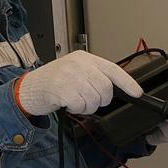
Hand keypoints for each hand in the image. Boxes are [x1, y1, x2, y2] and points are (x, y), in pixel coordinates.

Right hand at [14, 51, 141, 116]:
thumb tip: (117, 87)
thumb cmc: (54, 82)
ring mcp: (70, 75)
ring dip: (87, 106)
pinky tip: (68, 103)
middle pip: (106, 88)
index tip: (138, 93)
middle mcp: (79, 64)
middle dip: (101, 100)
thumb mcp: (76, 71)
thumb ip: (94, 76)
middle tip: (87, 99)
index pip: (113, 69)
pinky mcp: (63, 89)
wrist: (29, 88)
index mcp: (85, 58)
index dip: (128, 82)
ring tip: (75, 100)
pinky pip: (82, 105)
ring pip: (95, 99)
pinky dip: (77, 109)